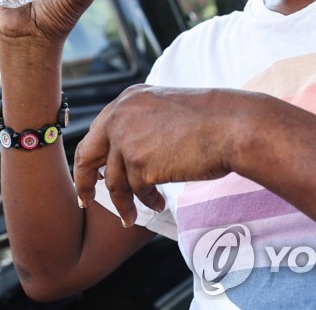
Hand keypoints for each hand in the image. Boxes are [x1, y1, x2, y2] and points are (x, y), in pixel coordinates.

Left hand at [72, 85, 249, 226]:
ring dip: (123, 202)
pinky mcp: (139, 164)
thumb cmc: (211, 120)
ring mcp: (127, 140)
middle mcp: (120, 116)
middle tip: (86, 201)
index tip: (92, 174)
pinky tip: (157, 205)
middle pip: (87, 154)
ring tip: (132, 216)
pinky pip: (136, 191)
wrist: (231, 126)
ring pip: (112, 180)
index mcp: (127, 100)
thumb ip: (143, 126)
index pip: (98, 131)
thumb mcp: (166, 111)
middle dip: (84, 181)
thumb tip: (128, 157)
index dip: (92, 156)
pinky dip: (145, 202)